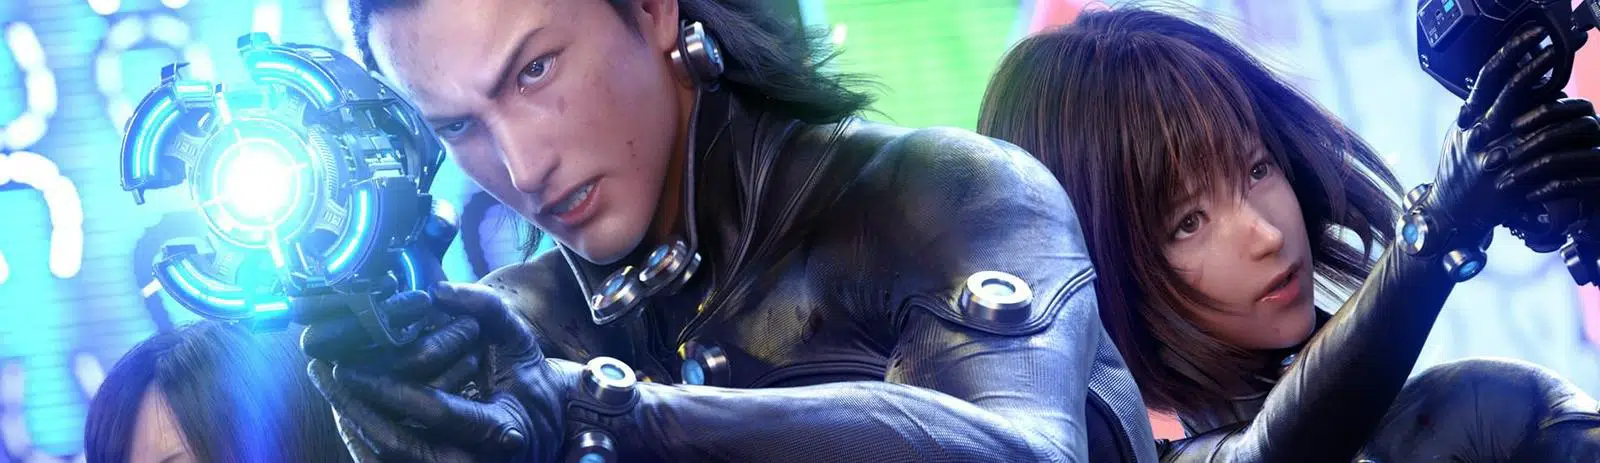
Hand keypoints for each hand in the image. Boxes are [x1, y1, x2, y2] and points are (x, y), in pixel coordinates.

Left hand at [302, 282, 576, 461]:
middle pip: (399, 447)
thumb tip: (437, 291)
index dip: (392, 391)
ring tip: (326, 384)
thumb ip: (485, 309)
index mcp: (502, 427)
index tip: (353, 366)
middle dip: (356, 409)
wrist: (544, 428)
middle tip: (328, 372)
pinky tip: (344, 410)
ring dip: (352, 422)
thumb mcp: (519, 340)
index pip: (438, 412)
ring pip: (387, 461)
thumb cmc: (528, 381)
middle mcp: (475, 461)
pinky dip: (361, 441)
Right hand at [1413, 26, 1599, 258]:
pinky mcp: (1513, 184)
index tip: (1533, 35)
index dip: (1512, 53)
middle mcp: (1480, 136)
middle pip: (1511, 92)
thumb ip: (1478, 112)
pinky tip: (1588, 145)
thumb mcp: (1460, 137)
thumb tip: (1505, 85)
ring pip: (1539, 126)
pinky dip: (1572, 154)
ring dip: (1567, 110)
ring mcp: (1496, 159)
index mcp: (1468, 121)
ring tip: (1586, 105)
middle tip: (1558, 50)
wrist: (1449, 216)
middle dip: (1537, 67)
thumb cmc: (1457, 173)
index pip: (1488, 78)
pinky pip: (1551, 164)